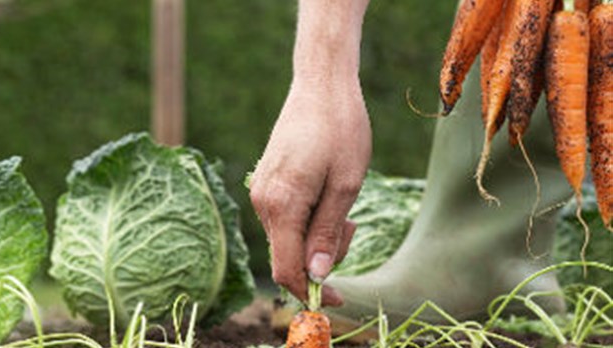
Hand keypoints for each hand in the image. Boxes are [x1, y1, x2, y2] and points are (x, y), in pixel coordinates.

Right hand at [250, 78, 370, 305]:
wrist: (321, 85)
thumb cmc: (340, 130)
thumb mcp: (346, 186)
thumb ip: (327, 233)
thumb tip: (317, 276)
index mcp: (281, 205)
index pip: (287, 270)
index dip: (312, 291)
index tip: (338, 299)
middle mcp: (262, 202)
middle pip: (288, 255)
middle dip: (323, 255)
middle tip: (352, 224)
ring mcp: (262, 190)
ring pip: (288, 236)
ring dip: (318, 234)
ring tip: (344, 204)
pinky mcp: (267, 181)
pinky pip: (285, 217)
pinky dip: (308, 218)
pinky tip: (327, 195)